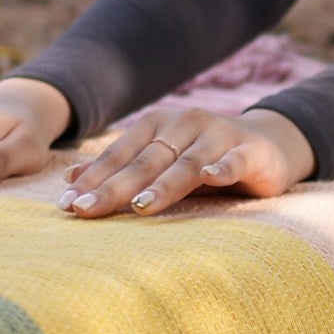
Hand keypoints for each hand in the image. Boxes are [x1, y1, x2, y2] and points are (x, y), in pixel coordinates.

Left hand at [58, 106, 315, 219]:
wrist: (266, 146)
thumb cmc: (203, 160)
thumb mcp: (161, 162)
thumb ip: (122, 170)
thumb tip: (70, 181)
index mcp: (158, 124)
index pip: (120, 154)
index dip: (93, 179)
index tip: (67, 205)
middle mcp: (186, 123)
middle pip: (146, 161)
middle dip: (115, 187)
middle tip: (86, 211)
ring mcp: (219, 134)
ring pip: (186, 163)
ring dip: (162, 185)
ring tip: (139, 206)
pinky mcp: (250, 151)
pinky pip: (234, 160)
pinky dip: (223, 168)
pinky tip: (212, 176)